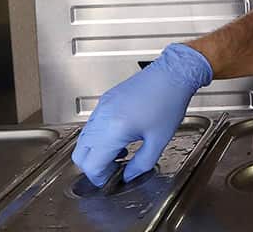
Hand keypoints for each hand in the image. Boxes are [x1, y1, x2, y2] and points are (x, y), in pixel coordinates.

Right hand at [71, 43, 212, 185]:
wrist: (172, 73)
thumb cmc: (169, 101)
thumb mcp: (159, 140)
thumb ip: (142, 164)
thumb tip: (129, 176)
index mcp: (114, 130)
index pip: (92, 164)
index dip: (100, 178)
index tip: (112, 180)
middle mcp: (102, 118)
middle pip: (80, 154)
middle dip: (94, 167)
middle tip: (113, 170)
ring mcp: (101, 108)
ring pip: (83, 139)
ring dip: (96, 152)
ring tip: (120, 154)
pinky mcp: (105, 100)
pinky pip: (91, 125)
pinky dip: (98, 137)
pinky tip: (120, 138)